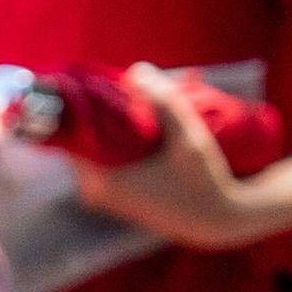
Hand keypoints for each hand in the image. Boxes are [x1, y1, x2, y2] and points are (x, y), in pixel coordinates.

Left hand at [68, 71, 261, 246]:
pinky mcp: (113, 196)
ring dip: (108, 125)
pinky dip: (113, 141)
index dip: (88, 102)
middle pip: (81, 136)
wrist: (217, 221)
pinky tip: (135, 125)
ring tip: (134, 103)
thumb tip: (137, 70)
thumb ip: (164, 101)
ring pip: (92, 147)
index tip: (106, 81)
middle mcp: (93, 191)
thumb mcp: (189, 137)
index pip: (74, 130)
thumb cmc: (203, 182)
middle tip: (126, 89)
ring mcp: (101, 196)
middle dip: (100, 110)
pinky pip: (101, 159)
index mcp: (101, 180)